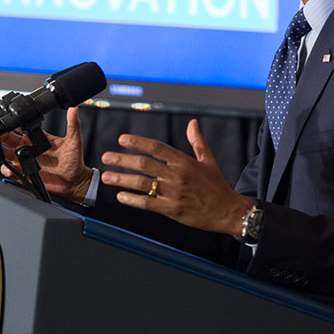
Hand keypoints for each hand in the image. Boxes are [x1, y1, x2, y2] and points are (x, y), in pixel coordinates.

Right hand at [0, 107, 92, 202]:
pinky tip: (11, 168)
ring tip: (0, 152)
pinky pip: (10, 171)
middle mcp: (29, 148)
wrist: (75, 181)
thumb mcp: (74, 140)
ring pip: (5, 154)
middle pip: (8, 139)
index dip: (13, 123)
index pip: (22, 127)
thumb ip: (73, 124)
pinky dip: (6, 169)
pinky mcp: (24, 174)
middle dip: (1, 136)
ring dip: (0, 152)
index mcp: (38, 138)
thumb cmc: (74, 160)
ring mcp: (26, 161)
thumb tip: (74, 108)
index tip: (9, 121)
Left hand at [100, 118, 253, 236]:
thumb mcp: (208, 160)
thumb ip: (197, 141)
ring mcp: (173, 193)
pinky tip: (121, 196)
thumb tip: (192, 123)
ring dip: (121, 179)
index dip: (138, 142)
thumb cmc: (217, 186)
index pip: (156, 147)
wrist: (227, 210)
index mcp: (184, 161)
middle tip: (106, 157)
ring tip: (106, 176)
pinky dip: (132, 200)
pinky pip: (148, 203)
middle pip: (144, 164)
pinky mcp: (172, 209)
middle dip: (122, 160)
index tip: (122, 139)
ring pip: (142, 183)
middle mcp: (176, 175)